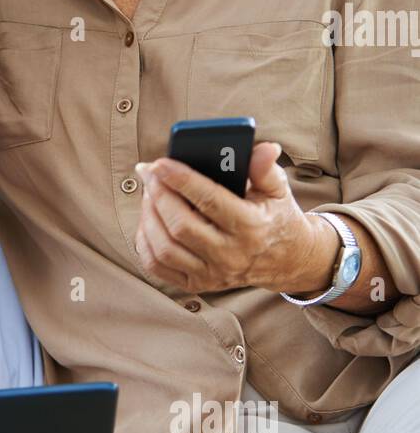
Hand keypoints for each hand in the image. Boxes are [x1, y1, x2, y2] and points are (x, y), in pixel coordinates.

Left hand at [133, 141, 336, 294]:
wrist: (287, 261)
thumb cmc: (276, 218)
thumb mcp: (277, 191)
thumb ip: (265, 168)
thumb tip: (264, 148)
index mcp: (251, 226)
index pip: (209, 200)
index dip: (181, 180)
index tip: (159, 163)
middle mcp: (231, 254)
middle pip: (180, 224)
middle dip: (158, 195)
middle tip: (150, 174)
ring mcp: (213, 274)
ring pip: (165, 247)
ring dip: (148, 217)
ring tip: (149, 194)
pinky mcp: (198, 285)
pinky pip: (158, 267)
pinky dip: (145, 243)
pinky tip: (148, 221)